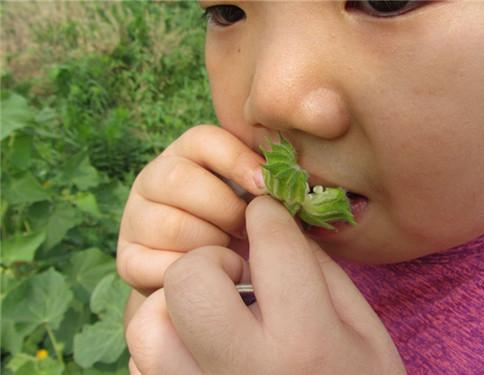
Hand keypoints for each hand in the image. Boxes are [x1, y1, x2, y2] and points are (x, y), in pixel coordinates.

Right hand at [116, 125, 265, 295]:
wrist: (208, 276)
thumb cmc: (237, 228)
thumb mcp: (251, 197)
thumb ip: (263, 182)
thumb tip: (287, 176)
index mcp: (183, 156)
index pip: (202, 140)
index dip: (237, 160)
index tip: (265, 186)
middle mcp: (151, 181)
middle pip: (178, 179)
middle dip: (224, 209)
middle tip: (246, 231)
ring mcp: (135, 220)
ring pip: (171, 225)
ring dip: (211, 244)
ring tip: (231, 256)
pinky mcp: (128, 259)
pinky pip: (155, 264)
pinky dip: (191, 273)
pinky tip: (209, 276)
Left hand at [126, 196, 405, 374]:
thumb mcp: (364, 332)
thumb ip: (320, 272)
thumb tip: (274, 227)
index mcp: (305, 342)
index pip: (272, 244)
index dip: (267, 215)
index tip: (265, 215)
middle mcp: (242, 371)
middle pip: (190, 279)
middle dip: (209, 257)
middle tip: (235, 273)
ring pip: (147, 323)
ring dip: (174, 300)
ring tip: (211, 310)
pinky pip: (143, 363)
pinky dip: (166, 341)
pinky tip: (200, 346)